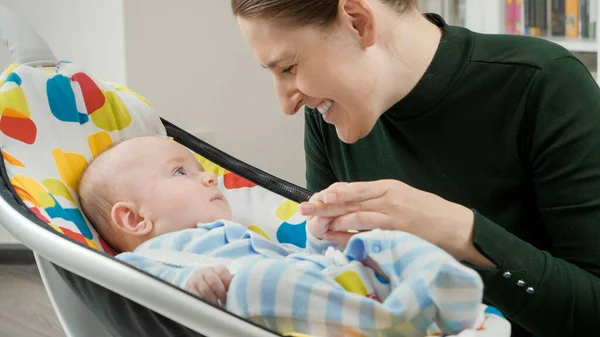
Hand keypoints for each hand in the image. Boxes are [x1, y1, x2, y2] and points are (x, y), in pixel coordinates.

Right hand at [184, 266, 231, 305]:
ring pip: (206, 290)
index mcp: (214, 268)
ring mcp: (195, 280)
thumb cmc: (211, 283)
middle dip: (221, 293)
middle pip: (214, 281)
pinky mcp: (189, 289)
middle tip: (224, 301)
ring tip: (217, 305)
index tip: (230, 291)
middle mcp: (204, 272)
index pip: (222, 271)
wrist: (193, 283)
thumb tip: (240, 281)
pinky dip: (204, 302)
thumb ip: (229, 280)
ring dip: (213, 300)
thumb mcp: (220, 279)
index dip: (228, 282)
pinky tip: (208, 305)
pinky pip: (197, 296)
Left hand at [300, 180, 494, 266]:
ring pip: (354, 214)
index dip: (330, 193)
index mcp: (387, 186)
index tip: (314, 198)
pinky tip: (335, 236)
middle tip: (303, 209)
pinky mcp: (397, 230)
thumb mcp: (403, 198)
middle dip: (323, 205)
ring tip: (314, 225)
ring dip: (332, 220)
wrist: (459, 227)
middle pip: (348, 199)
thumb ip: (378, 200)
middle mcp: (387, 196)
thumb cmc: (430, 214)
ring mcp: (392, 214)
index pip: (352, 188)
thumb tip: (349, 206)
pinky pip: (367, 231)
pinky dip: (349, 234)